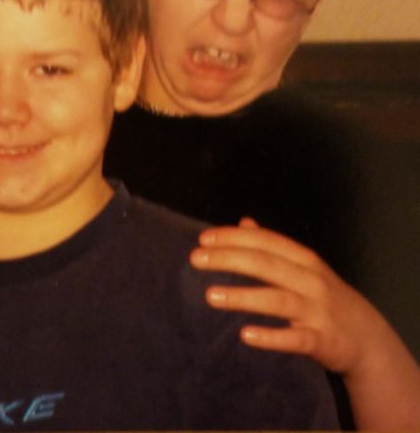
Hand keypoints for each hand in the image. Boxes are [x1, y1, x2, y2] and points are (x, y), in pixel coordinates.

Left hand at [189, 218, 376, 373]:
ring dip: (243, 296)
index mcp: (303, 259)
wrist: (368, 338)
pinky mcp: (322, 340)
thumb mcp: (304, 266)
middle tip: (195, 259)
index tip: (203, 238)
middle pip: (266, 264)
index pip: (265, 241)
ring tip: (210, 295)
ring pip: (278, 299)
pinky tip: (245, 334)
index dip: (234, 237)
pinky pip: (295, 339)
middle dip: (229, 258)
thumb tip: (244, 223)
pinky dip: (271, 337)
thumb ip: (273, 245)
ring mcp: (317, 311)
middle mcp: (310, 280)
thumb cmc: (325, 295)